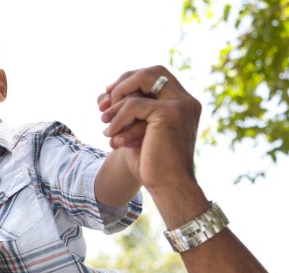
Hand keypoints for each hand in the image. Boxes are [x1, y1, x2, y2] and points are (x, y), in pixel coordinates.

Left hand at [98, 65, 201, 195]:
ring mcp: (180, 104)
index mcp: (182, 104)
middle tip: (103, 104)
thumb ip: (128, 111)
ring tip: (105, 125)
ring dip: (117, 104)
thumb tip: (103, 95)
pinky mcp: (170, 112)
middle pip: (152, 71)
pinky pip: (134, 104)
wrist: (169, 186)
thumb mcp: (136, 132)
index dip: (129, 81)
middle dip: (124, 83)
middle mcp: (186, 100)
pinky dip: (118, 119)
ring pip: (141, 82)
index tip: (107, 97)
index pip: (155, 76)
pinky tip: (113, 136)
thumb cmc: (152, 164)